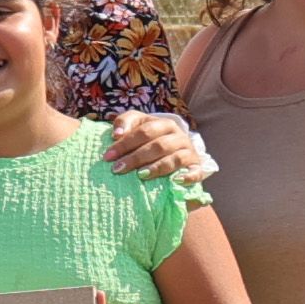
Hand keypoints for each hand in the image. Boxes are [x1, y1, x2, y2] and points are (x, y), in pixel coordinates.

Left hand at [100, 108, 217, 184]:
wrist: (176, 149)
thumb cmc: (149, 138)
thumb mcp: (137, 125)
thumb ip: (125, 122)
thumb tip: (116, 134)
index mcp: (164, 124)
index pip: (144, 131)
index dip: (125, 143)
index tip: (107, 157)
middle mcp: (179, 136)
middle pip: (158, 146)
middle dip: (136, 157)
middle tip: (117, 169)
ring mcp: (189, 152)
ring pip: (175, 159)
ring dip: (157, 167)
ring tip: (140, 175)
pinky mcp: (196, 167)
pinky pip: (195, 172)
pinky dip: (187, 177)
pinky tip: (176, 181)